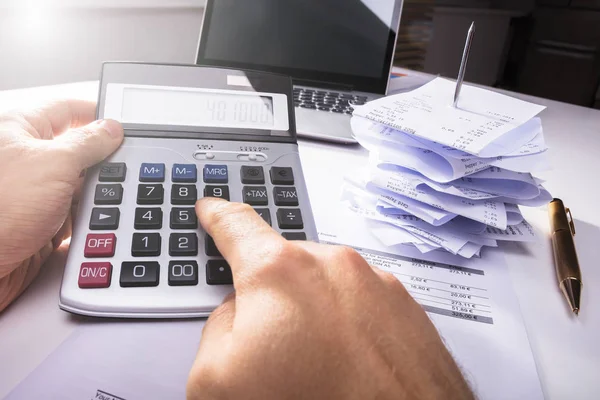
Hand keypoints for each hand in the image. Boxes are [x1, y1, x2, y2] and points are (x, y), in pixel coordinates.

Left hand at [0, 100, 122, 311]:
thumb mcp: (55, 163)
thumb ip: (88, 143)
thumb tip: (111, 130)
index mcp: (20, 130)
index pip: (67, 110)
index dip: (97, 114)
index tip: (125, 124)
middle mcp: (26, 161)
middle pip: (79, 152)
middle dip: (103, 163)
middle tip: (123, 170)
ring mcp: (34, 194)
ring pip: (80, 189)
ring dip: (96, 200)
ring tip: (106, 205)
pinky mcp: (40, 225)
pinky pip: (75, 219)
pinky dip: (88, 226)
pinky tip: (95, 228)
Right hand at [187, 199, 472, 398]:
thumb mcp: (217, 377)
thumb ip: (215, 326)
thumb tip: (236, 314)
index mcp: (282, 271)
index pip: (237, 226)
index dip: (218, 216)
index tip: (214, 210)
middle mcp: (335, 267)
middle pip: (284, 270)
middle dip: (272, 301)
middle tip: (274, 349)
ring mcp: (377, 286)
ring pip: (326, 291)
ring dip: (315, 320)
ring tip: (320, 370)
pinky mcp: (407, 311)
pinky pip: (363, 310)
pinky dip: (351, 333)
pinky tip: (349, 370)